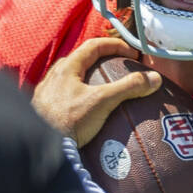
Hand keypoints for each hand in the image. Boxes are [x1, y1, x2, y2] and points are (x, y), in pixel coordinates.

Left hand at [31, 37, 161, 145]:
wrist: (39, 147)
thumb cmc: (67, 121)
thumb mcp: (101, 102)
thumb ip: (127, 88)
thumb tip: (154, 78)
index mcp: (67, 67)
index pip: (94, 45)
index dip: (116, 45)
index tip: (133, 54)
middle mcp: (54, 76)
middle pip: (82, 60)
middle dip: (103, 60)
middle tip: (121, 68)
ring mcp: (47, 93)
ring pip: (72, 78)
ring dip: (91, 78)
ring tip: (106, 90)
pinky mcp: (45, 110)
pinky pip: (66, 95)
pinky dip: (81, 96)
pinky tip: (88, 110)